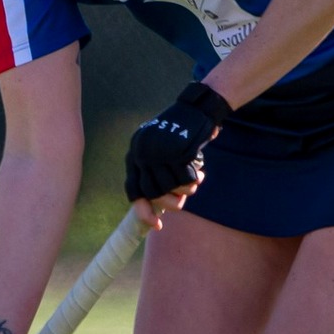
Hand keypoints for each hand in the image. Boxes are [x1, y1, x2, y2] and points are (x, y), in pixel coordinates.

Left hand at [124, 81, 230, 226]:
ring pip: (169, 188)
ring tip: (196, 182)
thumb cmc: (183, 132)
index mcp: (135, 151)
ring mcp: (156, 151)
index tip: (157, 226)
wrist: (198, 107)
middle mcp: (140, 151)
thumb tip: (161, 206)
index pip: (133, 189)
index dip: (144, 209)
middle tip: (183, 201)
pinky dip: (193, 180)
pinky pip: (184, 180)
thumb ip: (158, 173)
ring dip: (185, 191)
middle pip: (152, 193)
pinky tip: (200, 173)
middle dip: (169, 203)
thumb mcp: (163, 150)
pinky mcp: (174, 151)